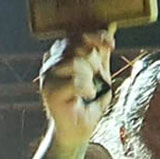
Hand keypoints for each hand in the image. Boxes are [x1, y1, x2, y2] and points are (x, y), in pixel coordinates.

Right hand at [38, 30, 114, 146]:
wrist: (77, 131)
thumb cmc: (88, 103)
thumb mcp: (100, 74)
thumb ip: (102, 52)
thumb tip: (111, 27)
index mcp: (61, 55)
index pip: (76, 35)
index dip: (95, 35)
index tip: (111, 43)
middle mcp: (51, 63)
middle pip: (77, 47)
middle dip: (94, 61)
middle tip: (98, 77)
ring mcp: (48, 77)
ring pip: (75, 62)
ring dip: (90, 77)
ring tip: (90, 91)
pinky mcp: (50, 92)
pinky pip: (75, 82)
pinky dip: (86, 90)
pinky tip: (87, 97)